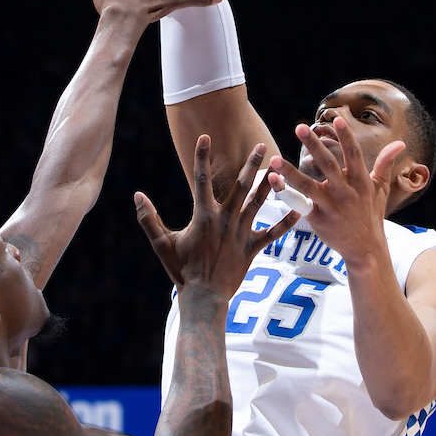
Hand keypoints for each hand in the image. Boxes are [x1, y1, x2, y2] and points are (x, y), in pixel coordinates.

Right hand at [136, 136, 299, 297]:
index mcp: (203, 216)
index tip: (205, 137)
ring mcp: (241, 233)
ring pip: (258, 203)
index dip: (202, 157)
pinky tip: (298, 209)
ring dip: (269, 184)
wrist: (204, 298)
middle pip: (240, 186)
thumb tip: (136, 196)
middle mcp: (225, 220)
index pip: (201, 179)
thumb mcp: (162, 244)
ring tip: (279, 167)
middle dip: (251, 164)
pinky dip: (285, 222)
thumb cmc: (181, 271)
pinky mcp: (252, 248)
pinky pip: (272, 233)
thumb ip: (148, 219)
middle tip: (260, 146)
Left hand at [267, 117, 405, 266]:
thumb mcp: (381, 189)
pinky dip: (285, 194)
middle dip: (315, 146)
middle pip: (328, 166)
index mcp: (361, 182)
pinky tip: (272, 181)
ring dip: (290, 173)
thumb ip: (385, 163)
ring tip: (274, 159)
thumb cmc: (371, 214)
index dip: (346, 136)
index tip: (336, 118)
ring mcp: (331, 206)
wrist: (366, 249)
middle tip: (300, 127)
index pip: (354, 155)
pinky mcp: (318, 219)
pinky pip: (299, 205)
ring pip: (308, 187)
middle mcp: (346, 192)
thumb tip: (400, 142)